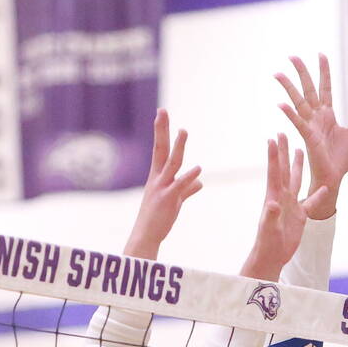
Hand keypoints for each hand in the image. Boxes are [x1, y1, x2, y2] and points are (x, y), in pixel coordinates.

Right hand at [124, 109, 202, 259]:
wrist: (147, 235)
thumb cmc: (159, 218)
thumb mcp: (174, 200)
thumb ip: (187, 189)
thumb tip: (200, 182)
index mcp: (157, 176)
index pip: (159, 149)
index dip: (161, 131)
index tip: (161, 114)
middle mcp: (157, 178)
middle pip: (160, 149)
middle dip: (162, 130)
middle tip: (163, 111)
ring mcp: (162, 188)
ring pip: (171, 163)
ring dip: (178, 147)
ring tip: (183, 131)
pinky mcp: (169, 200)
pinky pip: (180, 186)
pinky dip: (189, 177)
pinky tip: (199, 169)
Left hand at [242, 133, 328, 279]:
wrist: (272, 256)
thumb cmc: (268, 243)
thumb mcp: (270, 229)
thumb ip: (271, 215)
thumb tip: (274, 203)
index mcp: (274, 197)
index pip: (274, 172)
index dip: (274, 155)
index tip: (272, 138)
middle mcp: (282, 196)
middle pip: (284, 169)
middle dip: (283, 152)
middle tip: (282, 133)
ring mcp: (291, 205)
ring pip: (296, 180)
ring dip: (298, 165)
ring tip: (300, 149)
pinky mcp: (300, 215)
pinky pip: (311, 202)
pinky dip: (319, 194)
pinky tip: (326, 186)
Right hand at [276, 53, 347, 218]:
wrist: (334, 177)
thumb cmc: (339, 158)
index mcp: (327, 115)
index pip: (325, 88)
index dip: (324, 72)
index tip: (321, 54)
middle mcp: (317, 118)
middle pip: (308, 90)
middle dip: (302, 73)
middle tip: (292, 56)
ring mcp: (311, 127)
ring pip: (299, 103)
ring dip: (289, 88)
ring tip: (278, 74)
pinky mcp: (309, 138)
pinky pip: (299, 124)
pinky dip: (290, 115)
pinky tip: (281, 105)